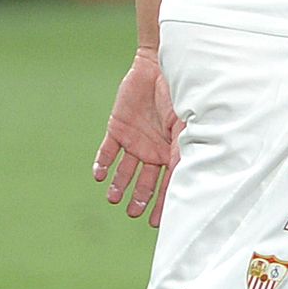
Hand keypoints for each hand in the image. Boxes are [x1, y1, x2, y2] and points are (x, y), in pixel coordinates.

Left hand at [93, 46, 183, 226]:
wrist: (163, 66)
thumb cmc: (182, 95)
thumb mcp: (188, 129)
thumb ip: (185, 155)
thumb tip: (187, 184)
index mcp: (174, 152)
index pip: (168, 184)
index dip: (163, 204)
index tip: (155, 223)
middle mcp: (154, 150)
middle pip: (145, 181)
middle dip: (139, 198)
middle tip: (133, 213)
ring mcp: (135, 140)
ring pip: (125, 170)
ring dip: (119, 185)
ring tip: (114, 199)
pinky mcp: (118, 128)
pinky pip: (108, 151)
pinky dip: (102, 164)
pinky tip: (100, 176)